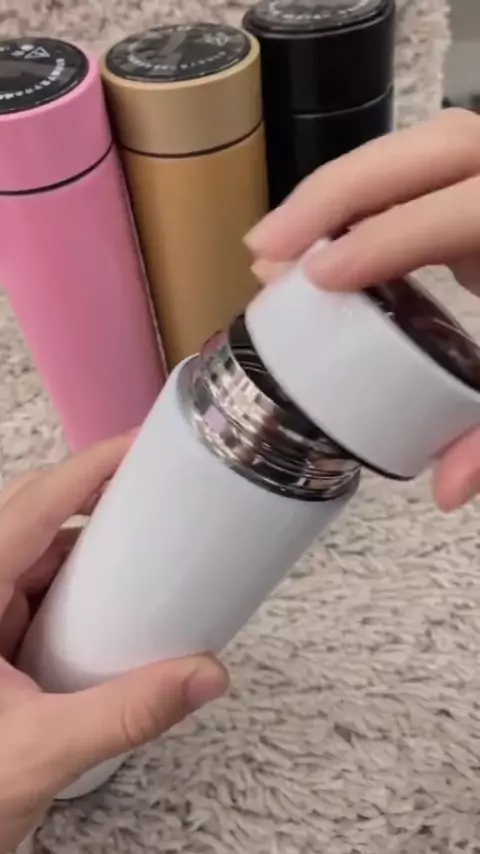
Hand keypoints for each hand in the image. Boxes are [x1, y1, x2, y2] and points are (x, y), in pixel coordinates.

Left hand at [0, 436, 227, 853]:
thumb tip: (207, 675)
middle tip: (155, 488)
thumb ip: (128, 712)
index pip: (30, 508)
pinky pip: (42, 588)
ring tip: (148, 540)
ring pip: (40, 552)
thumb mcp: (43, 748)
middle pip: (35, 516)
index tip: (137, 446)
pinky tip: (118, 599)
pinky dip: (82, 584)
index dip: (86, 469)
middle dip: (95, 499)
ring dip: (91, 544)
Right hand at [246, 108, 479, 511]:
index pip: (462, 214)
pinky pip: (413, 172)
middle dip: (336, 195)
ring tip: (273, 241)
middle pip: (430, 148)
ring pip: (415, 148)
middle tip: (264, 248)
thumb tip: (445, 492)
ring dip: (337, 190)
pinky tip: (317, 236)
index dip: (388, 240)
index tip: (319, 276)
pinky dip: (358, 200)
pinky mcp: (479, 184)